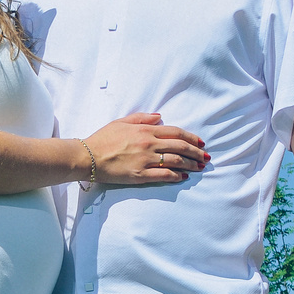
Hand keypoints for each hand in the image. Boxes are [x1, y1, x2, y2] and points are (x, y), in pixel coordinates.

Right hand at [85, 114, 208, 185]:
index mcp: (145, 130)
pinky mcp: (140, 175)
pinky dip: (176, 176)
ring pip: (176, 161)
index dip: (191, 137)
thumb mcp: (121, 122)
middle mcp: (149, 144)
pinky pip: (164, 175)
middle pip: (180, 146)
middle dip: (196, 152)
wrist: (88, 156)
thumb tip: (159, 117)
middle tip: (205, 157)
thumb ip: (142, 118)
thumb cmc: (102, 139)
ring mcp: (145, 160)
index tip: (200, 143)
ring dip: (190, 164)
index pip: (175, 132)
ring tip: (199, 167)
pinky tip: (183, 177)